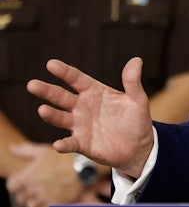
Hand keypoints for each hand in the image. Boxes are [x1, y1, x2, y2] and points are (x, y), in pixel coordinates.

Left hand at [6, 144, 83, 206]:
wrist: (84, 168)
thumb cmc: (63, 158)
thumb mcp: (44, 151)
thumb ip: (25, 151)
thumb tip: (12, 148)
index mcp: (27, 176)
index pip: (12, 186)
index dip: (18, 184)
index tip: (27, 181)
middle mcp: (33, 189)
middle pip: (21, 198)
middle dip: (28, 194)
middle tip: (39, 188)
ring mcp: (43, 199)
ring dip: (37, 203)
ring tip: (47, 194)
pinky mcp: (53, 206)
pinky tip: (52, 201)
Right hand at [27, 57, 154, 178]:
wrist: (138, 146)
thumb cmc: (136, 119)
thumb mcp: (137, 99)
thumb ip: (132, 81)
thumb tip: (137, 60)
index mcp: (94, 92)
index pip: (76, 79)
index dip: (64, 72)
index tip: (51, 64)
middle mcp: (82, 106)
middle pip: (61, 97)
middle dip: (47, 91)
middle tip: (32, 85)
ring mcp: (80, 125)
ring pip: (60, 118)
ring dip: (51, 115)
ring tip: (42, 110)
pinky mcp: (81, 144)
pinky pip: (70, 143)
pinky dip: (63, 144)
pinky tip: (58, 144)